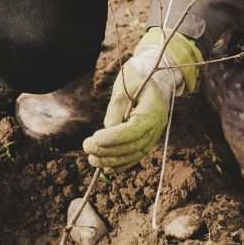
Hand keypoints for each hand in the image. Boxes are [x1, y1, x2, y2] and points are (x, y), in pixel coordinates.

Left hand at [83, 28, 202, 171]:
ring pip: (134, 155)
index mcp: (153, 110)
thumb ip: (116, 109)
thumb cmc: (137, 78)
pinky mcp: (148, 140)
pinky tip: (106, 167)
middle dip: (108, 151)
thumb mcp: (124, 85)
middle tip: (87, 147)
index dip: (114, 138)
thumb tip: (107, 130)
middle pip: (133, 146)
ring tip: (92, 159)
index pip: (134, 130)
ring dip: (112, 161)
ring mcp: (154, 135)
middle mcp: (157, 126)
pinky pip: (136, 156)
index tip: (95, 139)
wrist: (154, 77)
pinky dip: (121, 164)